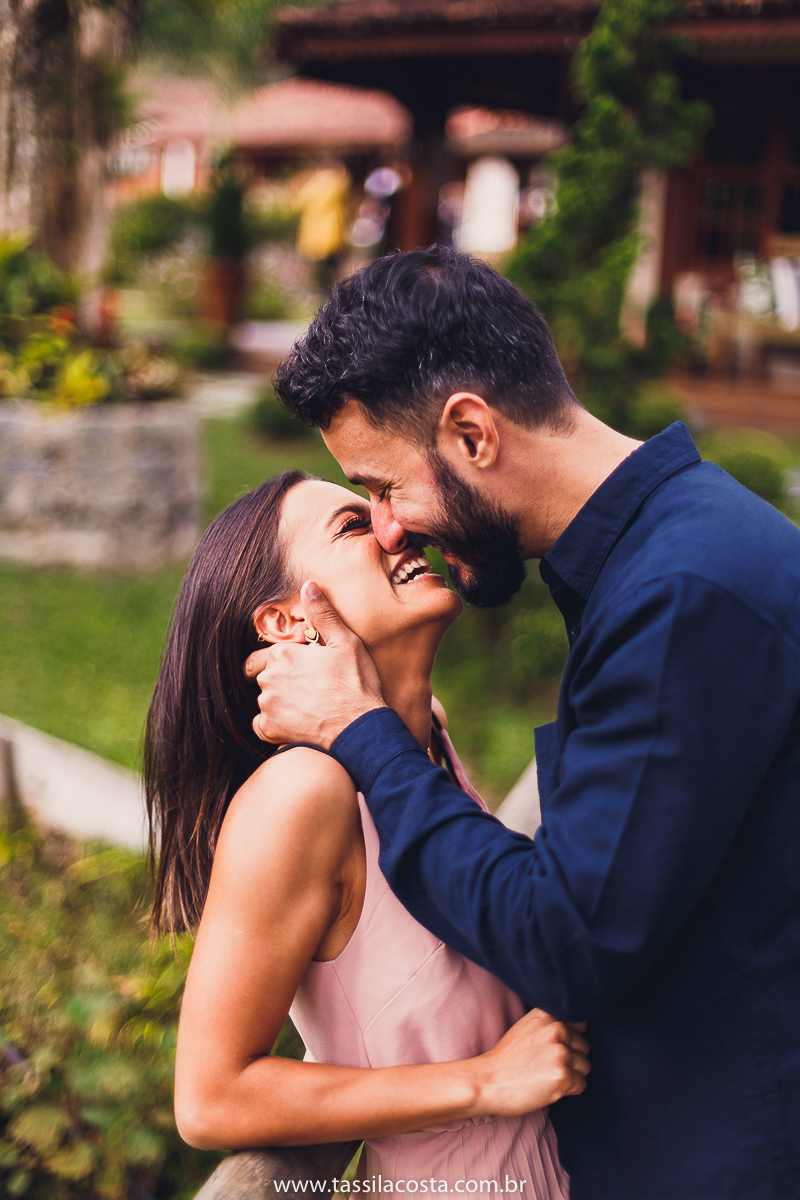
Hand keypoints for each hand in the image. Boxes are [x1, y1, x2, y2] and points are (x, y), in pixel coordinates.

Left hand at [244, 580, 385, 747]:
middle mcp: (269, 678)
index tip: (300, 669)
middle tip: (307, 688)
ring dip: (278, 701)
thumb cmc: (356, 684)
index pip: (265, 655)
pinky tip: (295, 722)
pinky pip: (261, 725)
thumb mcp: (345, 643)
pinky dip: (274, 725)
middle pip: (264, 677)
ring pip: (264, 700)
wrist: (360, 728)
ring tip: (306, 706)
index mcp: (283, 654)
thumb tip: (308, 585)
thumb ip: (323, 614)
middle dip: (280, 680)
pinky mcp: (270, 729)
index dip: (282, 661)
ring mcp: (267, 705)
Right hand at [469, 1009, 589, 1116]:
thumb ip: (549, 1024)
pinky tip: (549, 1088)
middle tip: (548, 1066)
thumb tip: (576, 1029)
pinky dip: (569, 1090)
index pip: (580, 1023)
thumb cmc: (506, 1059)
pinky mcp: (564, 1076)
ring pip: (585, 1066)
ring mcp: (561, 1053)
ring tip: (547, 1077)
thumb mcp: (525, 1027)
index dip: (571, 1037)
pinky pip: (581, 1085)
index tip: (558, 1047)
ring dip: (572, 1074)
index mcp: (547, 1014)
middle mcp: (557, 1029)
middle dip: (572, 1058)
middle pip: (584, 1046)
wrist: (488, 1082)